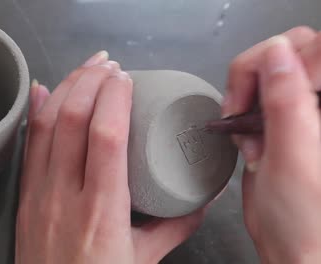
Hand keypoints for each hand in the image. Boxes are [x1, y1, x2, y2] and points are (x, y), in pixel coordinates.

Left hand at [16, 51, 204, 263]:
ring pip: (46, 125)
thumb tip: (201, 199)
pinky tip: (40, 90)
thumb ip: (174, 226)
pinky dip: (34, 112)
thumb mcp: (144, 261)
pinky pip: (27, 145)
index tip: (125, 80)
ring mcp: (39, 194)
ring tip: (84, 68)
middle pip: (72, 120)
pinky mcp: (25, 196)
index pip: (105, 137)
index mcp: (102, 212)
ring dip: (64, 88)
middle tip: (107, 65)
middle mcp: (65, 196)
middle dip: (89, 81)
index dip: (114, 99)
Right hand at [223, 27, 320, 262]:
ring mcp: (304, 110)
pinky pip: (256, 94)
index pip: (316, 49)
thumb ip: (285, 102)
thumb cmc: (304, 219)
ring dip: (248, 98)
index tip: (265, 89)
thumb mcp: (293, 157)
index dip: (284, 60)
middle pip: (291, 52)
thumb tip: (275, 54)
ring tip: (251, 135)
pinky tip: (249, 139)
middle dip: (258, 77)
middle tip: (247, 109)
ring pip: (269, 70)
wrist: (291, 246)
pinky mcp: (283, 119)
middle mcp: (320, 104)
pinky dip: (243, 111)